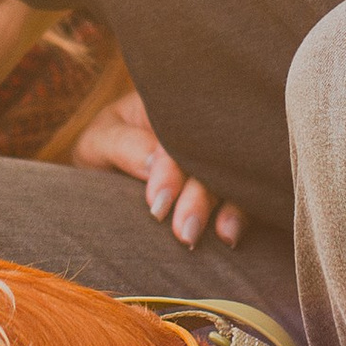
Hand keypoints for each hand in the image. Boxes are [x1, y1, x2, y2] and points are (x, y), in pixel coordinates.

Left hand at [70, 81, 243, 247]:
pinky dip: (242, 216)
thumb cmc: (103, 151)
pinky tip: (233, 236)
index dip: (171, 171)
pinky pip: (245, 196)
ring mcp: (218, 157)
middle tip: (186, 232)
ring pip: (233, 178)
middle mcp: (200, 130)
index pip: (179, 135)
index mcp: (169, 108)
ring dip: (231, 209)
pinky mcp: (230, 184)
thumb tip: (155, 163)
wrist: (109, 173)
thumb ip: (124, 146)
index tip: (157, 205)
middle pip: (211, 158)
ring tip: (224, 237)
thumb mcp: (100, 141)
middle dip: (201, 198)